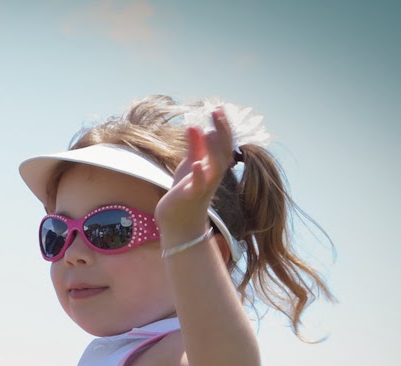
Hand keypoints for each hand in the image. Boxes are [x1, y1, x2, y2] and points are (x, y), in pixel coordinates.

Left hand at [154, 107, 232, 240]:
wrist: (178, 222)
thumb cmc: (184, 193)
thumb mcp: (189, 166)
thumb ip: (194, 147)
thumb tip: (196, 126)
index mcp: (212, 166)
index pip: (222, 143)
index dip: (222, 126)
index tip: (218, 108)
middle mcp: (212, 176)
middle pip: (222, 151)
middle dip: (221, 132)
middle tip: (216, 111)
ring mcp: (203, 187)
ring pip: (215, 168)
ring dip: (213, 150)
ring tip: (209, 131)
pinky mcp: (191, 197)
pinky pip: (198, 186)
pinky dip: (199, 175)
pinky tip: (195, 163)